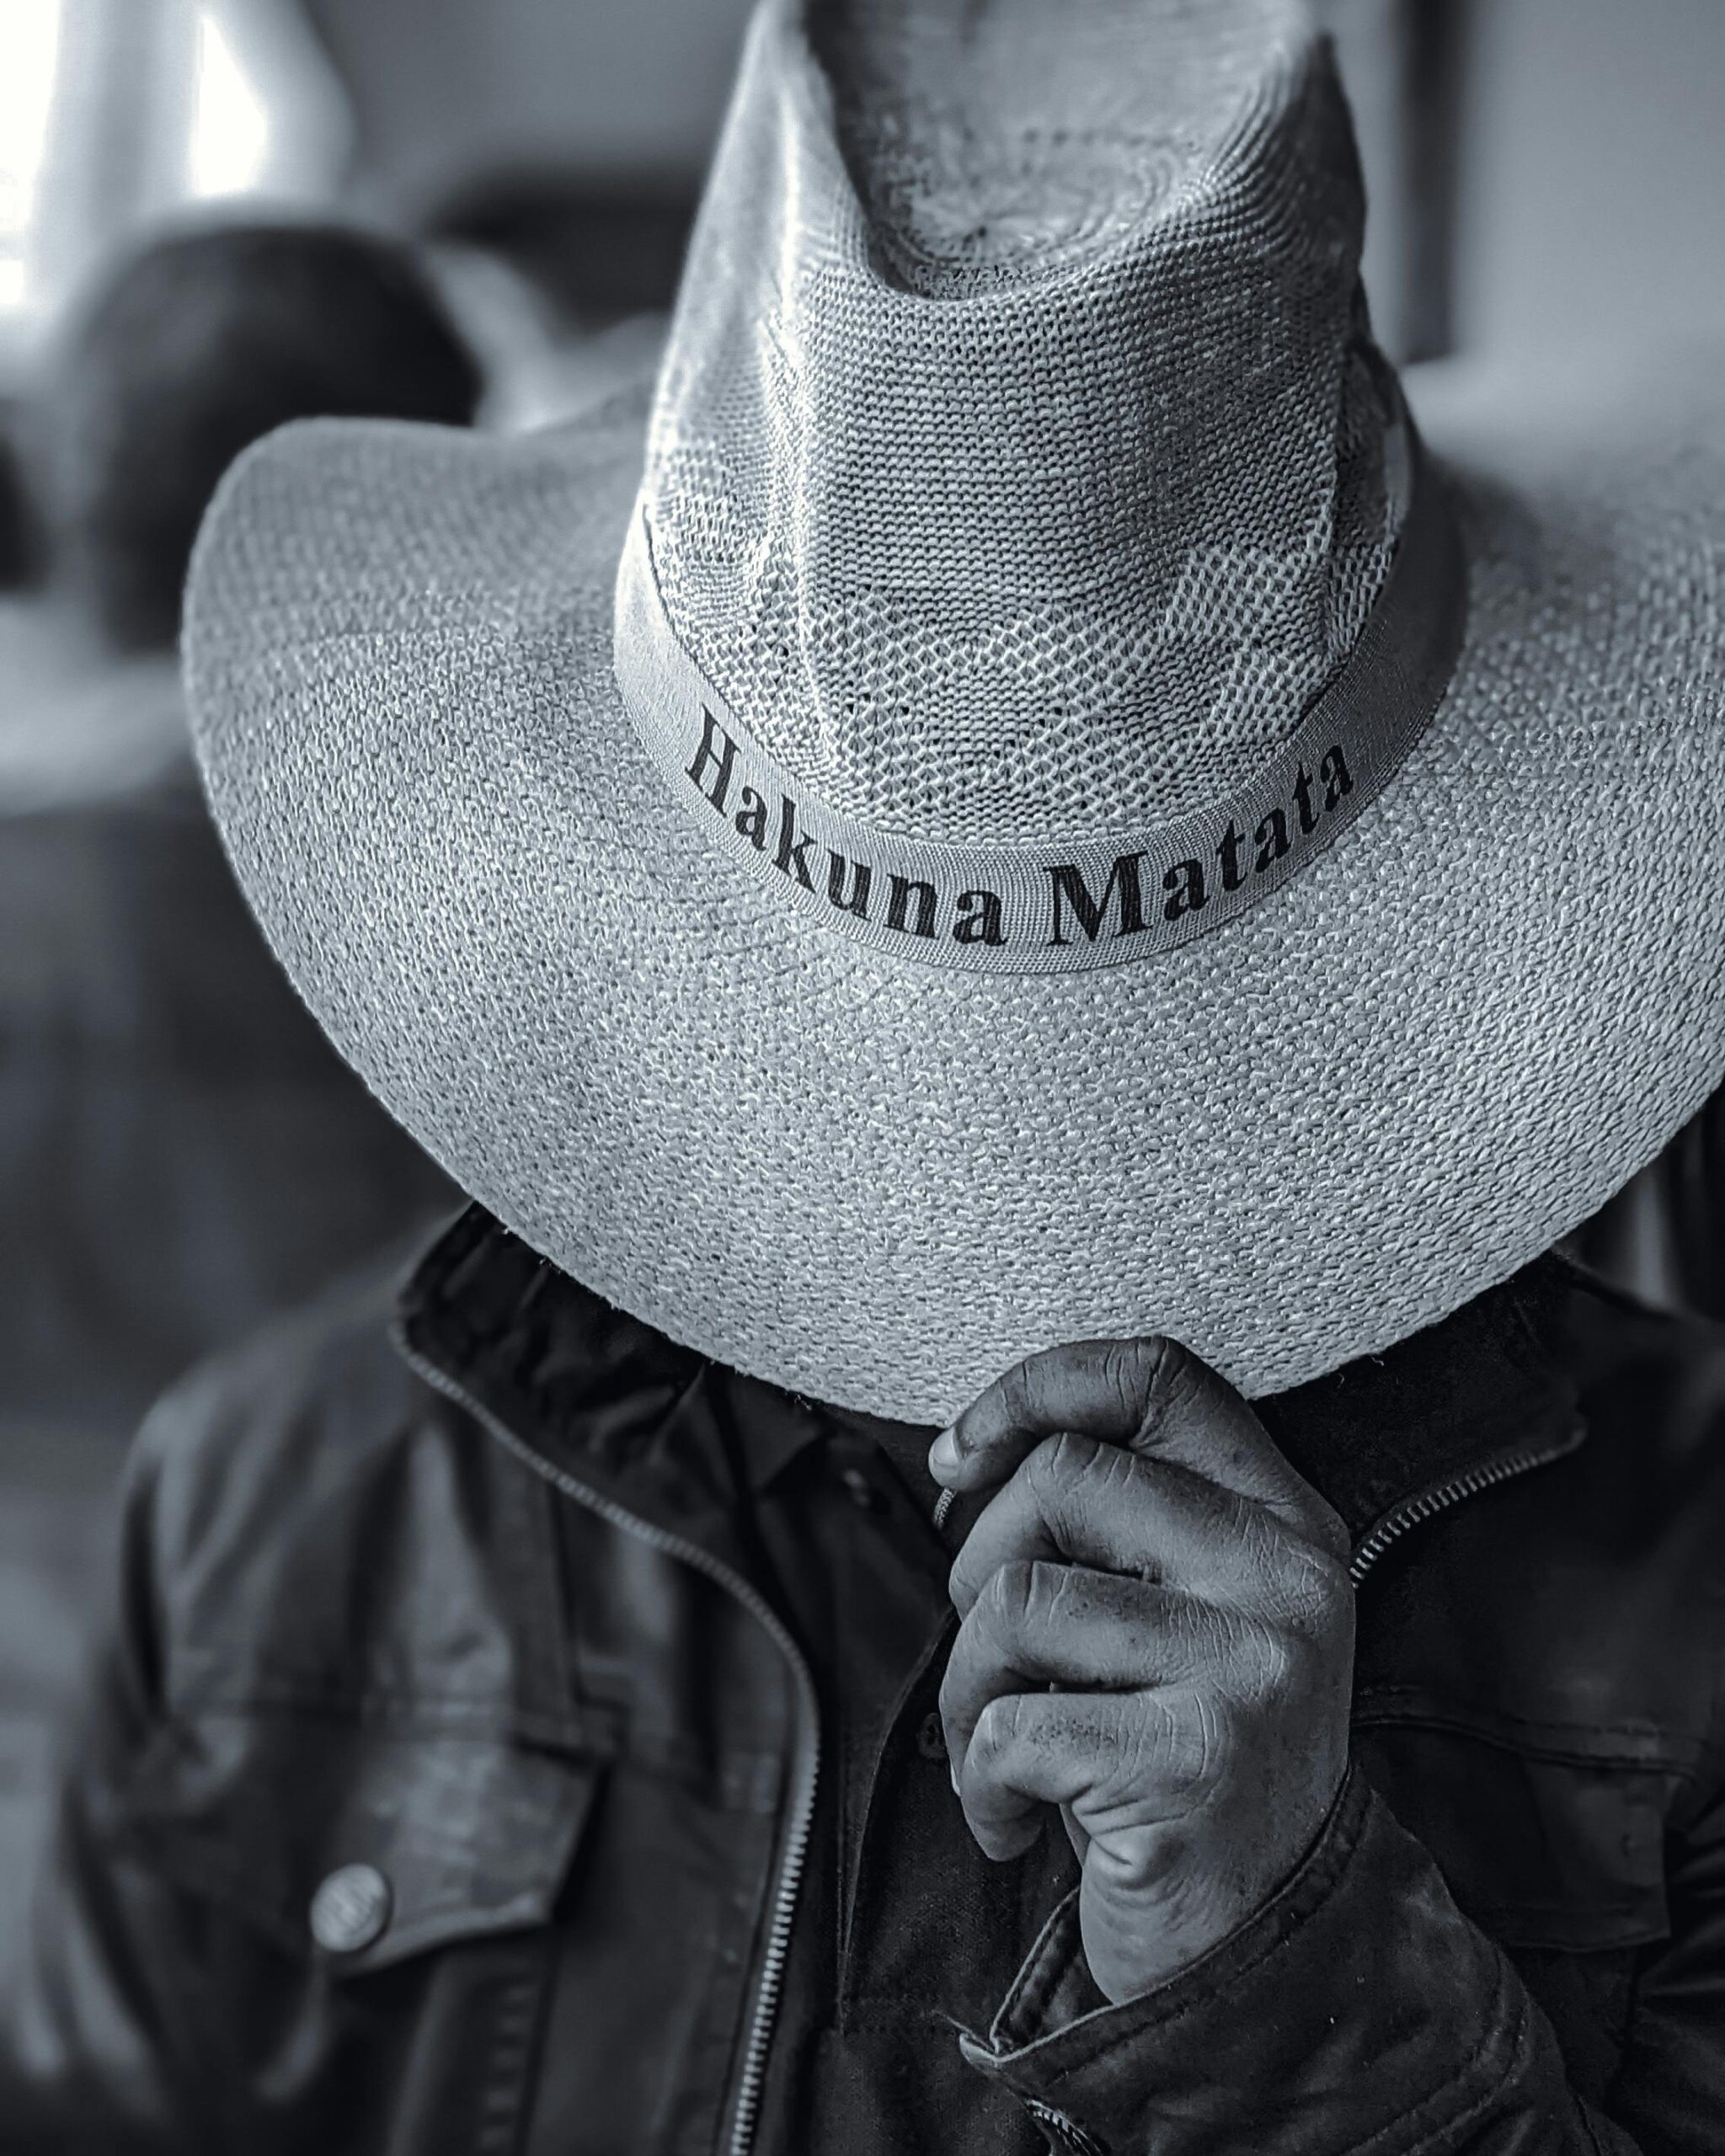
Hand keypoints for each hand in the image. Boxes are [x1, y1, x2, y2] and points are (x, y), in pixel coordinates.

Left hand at [930, 1336, 1354, 2004]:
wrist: (1259, 1952)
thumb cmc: (1177, 1757)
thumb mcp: (1175, 1613)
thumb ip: (1111, 1519)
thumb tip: (966, 1452)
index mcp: (1284, 1520)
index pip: (1159, 1375)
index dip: (1038, 1387)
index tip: (960, 1452)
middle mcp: (1286, 1578)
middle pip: (1064, 1475)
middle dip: (978, 1561)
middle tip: (996, 1656)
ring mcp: (1252, 1669)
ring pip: (1017, 1596)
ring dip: (967, 1688)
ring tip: (1004, 1752)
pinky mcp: (1193, 1762)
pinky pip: (1008, 1722)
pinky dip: (979, 1782)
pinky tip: (1018, 1821)